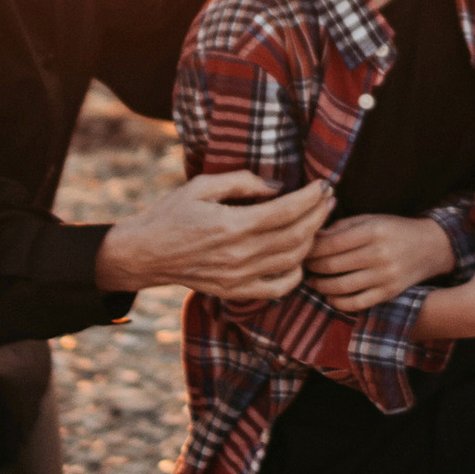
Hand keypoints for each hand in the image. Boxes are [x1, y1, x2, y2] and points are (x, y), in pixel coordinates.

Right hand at [95, 171, 333, 299]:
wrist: (145, 254)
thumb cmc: (171, 214)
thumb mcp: (202, 186)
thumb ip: (242, 182)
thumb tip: (277, 187)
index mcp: (231, 225)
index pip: (286, 211)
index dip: (310, 198)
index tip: (324, 185)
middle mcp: (239, 255)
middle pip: (296, 236)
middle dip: (319, 214)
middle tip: (329, 198)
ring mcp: (239, 277)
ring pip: (292, 261)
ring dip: (312, 240)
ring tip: (319, 221)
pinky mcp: (236, 291)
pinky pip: (278, 288)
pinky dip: (296, 273)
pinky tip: (299, 256)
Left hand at [308, 213, 455, 313]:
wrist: (431, 247)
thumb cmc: (395, 230)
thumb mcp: (371, 219)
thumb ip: (342, 227)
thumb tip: (312, 237)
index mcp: (373, 231)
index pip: (330, 243)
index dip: (311, 249)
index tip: (302, 249)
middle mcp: (378, 255)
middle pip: (332, 265)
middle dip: (311, 266)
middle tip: (303, 265)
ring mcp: (384, 277)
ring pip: (340, 286)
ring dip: (320, 285)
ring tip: (312, 280)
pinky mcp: (388, 294)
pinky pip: (356, 303)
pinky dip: (337, 302)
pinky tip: (330, 295)